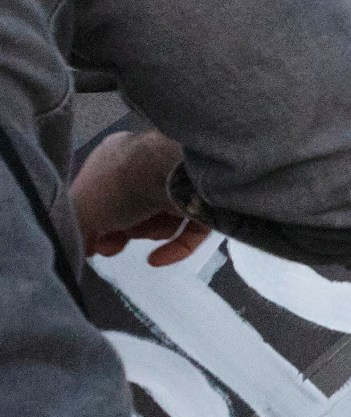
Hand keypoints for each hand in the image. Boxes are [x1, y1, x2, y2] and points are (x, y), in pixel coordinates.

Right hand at [71, 130, 208, 266]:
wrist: (172, 172)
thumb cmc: (118, 185)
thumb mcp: (80, 207)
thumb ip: (77, 228)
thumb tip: (80, 247)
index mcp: (115, 156)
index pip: (100, 192)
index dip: (93, 220)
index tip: (89, 243)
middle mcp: (149, 164)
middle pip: (132, 208)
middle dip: (120, 232)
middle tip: (111, 248)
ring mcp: (181, 181)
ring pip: (161, 218)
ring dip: (149, 232)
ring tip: (142, 232)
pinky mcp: (207, 199)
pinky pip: (191, 229)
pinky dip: (175, 246)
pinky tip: (157, 260)